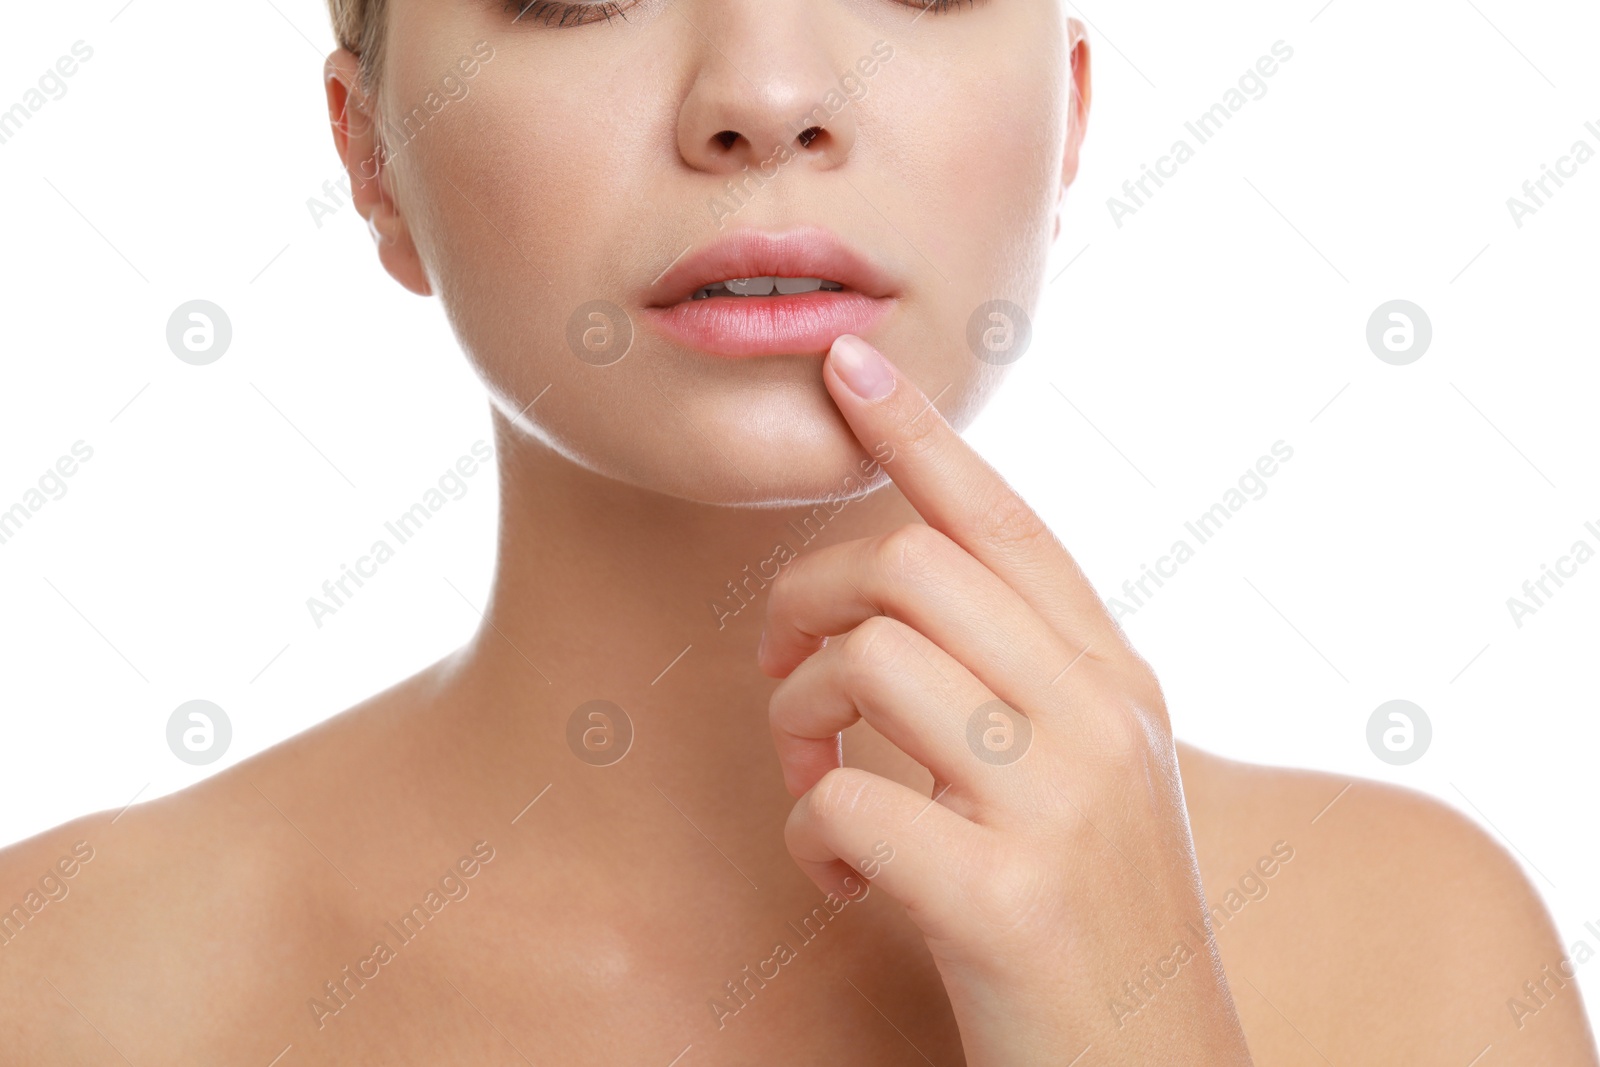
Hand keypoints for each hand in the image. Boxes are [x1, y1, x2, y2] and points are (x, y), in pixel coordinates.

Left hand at [757, 335, 1253, 1064]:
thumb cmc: (1095, 924)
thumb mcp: (1082, 778)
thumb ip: (1021, 678)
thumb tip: (901, 589)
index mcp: (1118, 681)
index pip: (1006, 522)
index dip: (920, 436)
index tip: (847, 367)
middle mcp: (1104, 720)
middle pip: (912, 566)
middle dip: (808, 601)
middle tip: (783, 675)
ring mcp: (1063, 805)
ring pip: (870, 661)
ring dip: (801, 717)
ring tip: (815, 778)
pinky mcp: (1009, 900)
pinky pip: (846, 799)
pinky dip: (812, 834)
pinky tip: (845, 881)